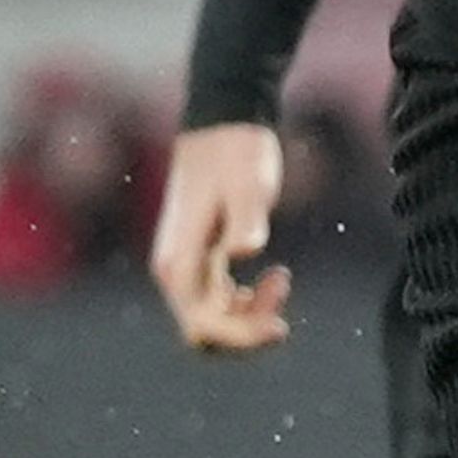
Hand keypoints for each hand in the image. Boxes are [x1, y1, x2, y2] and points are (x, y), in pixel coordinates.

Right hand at [149, 122, 292, 354]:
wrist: (225, 121)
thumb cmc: (237, 152)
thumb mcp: (248, 185)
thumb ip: (245, 221)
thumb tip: (241, 253)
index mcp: (179, 261)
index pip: (203, 325)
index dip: (241, 335)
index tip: (280, 324)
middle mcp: (174, 270)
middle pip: (204, 333)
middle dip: (244, 334)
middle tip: (283, 311)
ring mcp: (185, 266)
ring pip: (211, 321)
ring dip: (248, 318)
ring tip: (281, 280)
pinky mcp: (200, 258)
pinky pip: (218, 303)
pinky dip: (245, 305)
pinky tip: (273, 279)